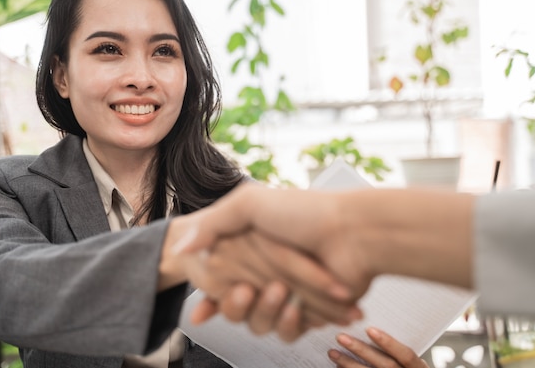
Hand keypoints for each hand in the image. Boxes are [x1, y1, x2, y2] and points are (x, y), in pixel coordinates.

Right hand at [179, 230, 360, 331]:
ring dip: (265, 311)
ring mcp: (287, 294)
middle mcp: (266, 273)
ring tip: (279, 292)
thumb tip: (180, 245)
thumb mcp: (249, 204)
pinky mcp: (308, 312)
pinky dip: (289, 322)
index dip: (207, 295)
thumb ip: (212, 223)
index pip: (217, 281)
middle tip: (244, 291)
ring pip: (258, 322)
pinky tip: (294, 306)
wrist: (354, 233)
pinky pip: (287, 331)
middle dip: (234, 305)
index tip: (201, 305)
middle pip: (235, 307)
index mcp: (250, 250)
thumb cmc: (304, 213)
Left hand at [328, 328, 427, 367]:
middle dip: (361, 350)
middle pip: (385, 365)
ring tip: (332, 352)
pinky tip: (337, 366)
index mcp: (418, 367)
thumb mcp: (406, 358)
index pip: (406, 354)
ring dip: (349, 363)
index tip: (369, 329)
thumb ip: (394, 346)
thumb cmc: (404, 365)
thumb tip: (367, 323)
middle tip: (340, 337)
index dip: (389, 343)